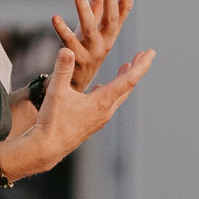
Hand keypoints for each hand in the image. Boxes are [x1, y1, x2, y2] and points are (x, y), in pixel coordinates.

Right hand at [21, 45, 153, 171]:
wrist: (47, 148)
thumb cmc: (52, 122)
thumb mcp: (56, 92)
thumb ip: (62, 70)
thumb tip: (67, 50)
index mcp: (101, 102)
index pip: (128, 81)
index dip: (141, 65)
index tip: (151, 52)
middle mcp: (105, 111)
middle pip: (127, 87)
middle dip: (136, 69)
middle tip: (145, 54)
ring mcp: (100, 119)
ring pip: (118, 96)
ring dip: (123, 80)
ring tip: (126, 67)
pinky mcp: (92, 123)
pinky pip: (107, 104)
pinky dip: (110, 91)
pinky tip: (101, 88)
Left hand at [52, 0, 134, 90]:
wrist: (76, 82)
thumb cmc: (85, 49)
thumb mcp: (93, 28)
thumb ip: (97, 6)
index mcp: (111, 32)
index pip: (123, 10)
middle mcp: (106, 41)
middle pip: (111, 19)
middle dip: (110, 1)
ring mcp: (91, 51)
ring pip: (90, 29)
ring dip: (85, 11)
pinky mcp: (75, 58)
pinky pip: (67, 42)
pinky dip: (62, 30)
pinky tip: (55, 17)